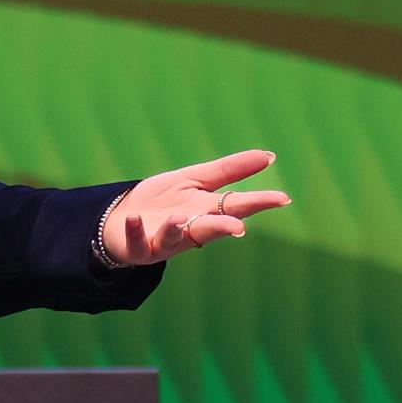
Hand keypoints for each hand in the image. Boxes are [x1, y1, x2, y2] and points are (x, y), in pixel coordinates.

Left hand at [103, 149, 291, 264]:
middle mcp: (189, 228)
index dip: (259, 202)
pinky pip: (137, 241)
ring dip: (176, 229)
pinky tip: (135, 218)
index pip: (236, 205)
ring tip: (178, 218)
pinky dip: (136, 230)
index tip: (282, 199)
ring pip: (174, 238)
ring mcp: (164, 240)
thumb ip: (229, 170)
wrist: (119, 219)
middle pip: (210, 227)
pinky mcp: (138, 246)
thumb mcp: (194, 179)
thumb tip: (269, 156)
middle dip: (223, 227)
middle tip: (238, 228)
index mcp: (206, 211)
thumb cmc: (162, 201)